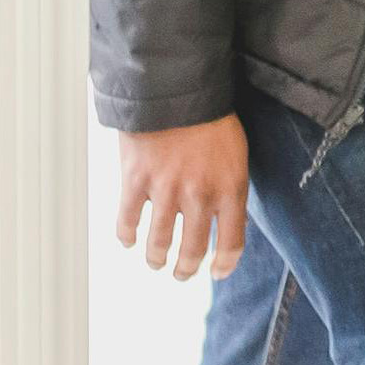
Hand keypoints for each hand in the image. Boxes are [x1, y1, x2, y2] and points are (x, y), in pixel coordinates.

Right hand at [115, 116, 250, 284]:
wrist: (176, 90)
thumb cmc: (211, 120)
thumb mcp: (237, 155)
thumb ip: (231, 189)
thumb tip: (229, 219)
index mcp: (230, 189)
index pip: (231, 242)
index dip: (225, 264)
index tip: (218, 273)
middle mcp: (199, 196)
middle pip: (192, 249)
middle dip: (186, 268)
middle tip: (182, 274)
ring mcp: (165, 190)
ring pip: (159, 242)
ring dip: (157, 258)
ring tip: (156, 263)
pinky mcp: (135, 181)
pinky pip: (128, 220)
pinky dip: (127, 235)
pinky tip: (129, 242)